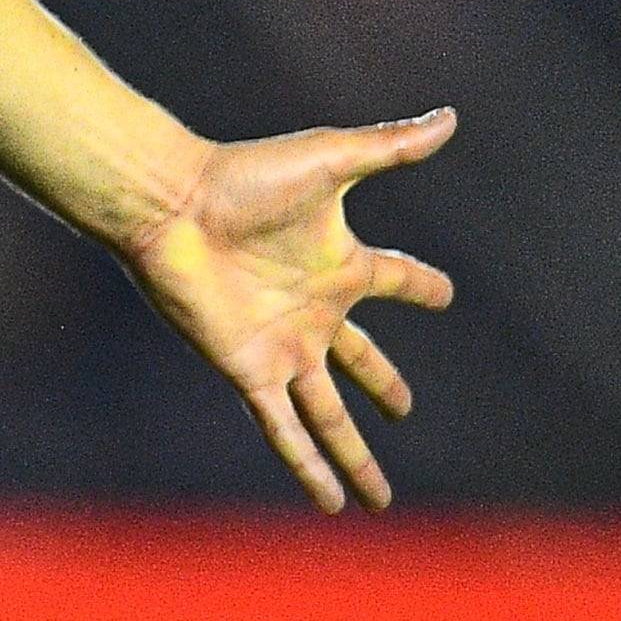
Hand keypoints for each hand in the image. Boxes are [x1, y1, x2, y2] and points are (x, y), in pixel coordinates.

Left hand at [123, 108, 457, 512]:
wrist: (170, 204)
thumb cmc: (244, 177)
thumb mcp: (330, 161)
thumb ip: (391, 146)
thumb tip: (449, 117)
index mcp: (337, 263)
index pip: (395, 279)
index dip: (421, 286)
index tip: (443, 294)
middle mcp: (312, 311)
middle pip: (359, 361)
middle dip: (382, 385)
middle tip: (404, 410)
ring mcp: (283, 346)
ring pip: (329, 416)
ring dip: (353, 458)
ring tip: (377, 500)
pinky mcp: (250, 370)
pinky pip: (285, 430)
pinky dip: (307, 467)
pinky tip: (328, 503)